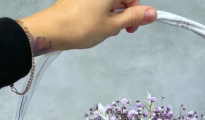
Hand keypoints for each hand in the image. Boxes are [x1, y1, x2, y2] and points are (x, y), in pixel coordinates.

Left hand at [21, 0, 156, 55]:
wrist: (52, 29)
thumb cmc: (82, 27)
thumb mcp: (113, 25)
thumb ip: (134, 17)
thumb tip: (153, 13)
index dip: (136, 12)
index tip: (131, 29)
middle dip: (123, 14)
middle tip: (116, 31)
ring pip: (108, 1)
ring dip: (111, 15)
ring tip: (102, 30)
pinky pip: (96, 2)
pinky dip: (100, 13)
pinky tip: (93, 25)